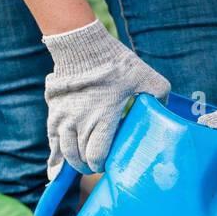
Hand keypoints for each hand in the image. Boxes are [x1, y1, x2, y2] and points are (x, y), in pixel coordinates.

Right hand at [42, 20, 168, 178]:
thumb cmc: (115, 63)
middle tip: (95, 166)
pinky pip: (51, 139)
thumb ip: (159, 93)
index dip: (100, 165)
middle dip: (88, 166)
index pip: (97, 155)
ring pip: (64, 151)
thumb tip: (165, 106)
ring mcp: (64, 118)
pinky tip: (54, 170)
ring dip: (72, 162)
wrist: (82, 46)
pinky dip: (53, 156)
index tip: (105, 165)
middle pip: (80, 157)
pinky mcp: (53, 111)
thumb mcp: (145, 76)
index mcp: (104, 118)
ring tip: (78, 166)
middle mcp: (81, 122)